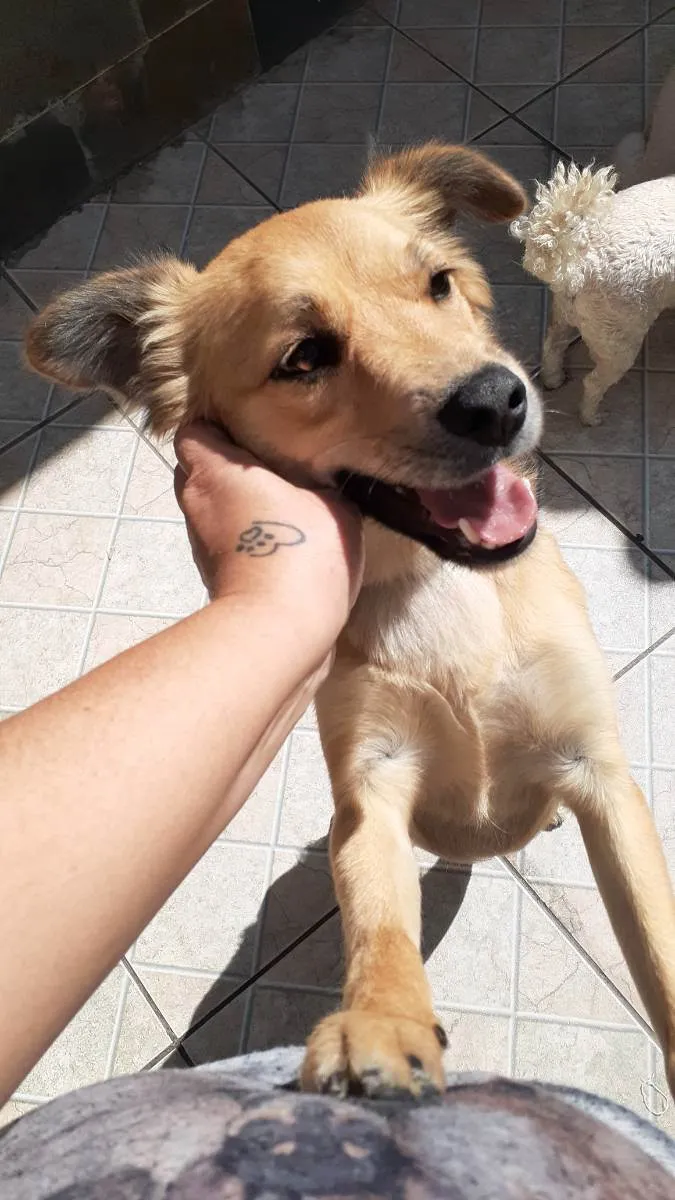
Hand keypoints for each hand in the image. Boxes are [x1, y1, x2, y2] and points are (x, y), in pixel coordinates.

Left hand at [174, 421, 363, 633]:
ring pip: (210, 508)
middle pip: (198, 470)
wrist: (280, 629)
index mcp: (213, 470)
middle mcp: (195, 502)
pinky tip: (279, 541)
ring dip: (236, 504)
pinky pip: (225, 541)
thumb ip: (317, 482)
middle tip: (269, 464)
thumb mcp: (331, 502)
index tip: (250, 430)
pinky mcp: (211, 575)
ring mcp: (199, 543)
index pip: (193, 432)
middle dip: (227, 466)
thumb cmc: (301, 550)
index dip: (217, 426)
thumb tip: (319, 482)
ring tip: (278, 503)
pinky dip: (243, 536)